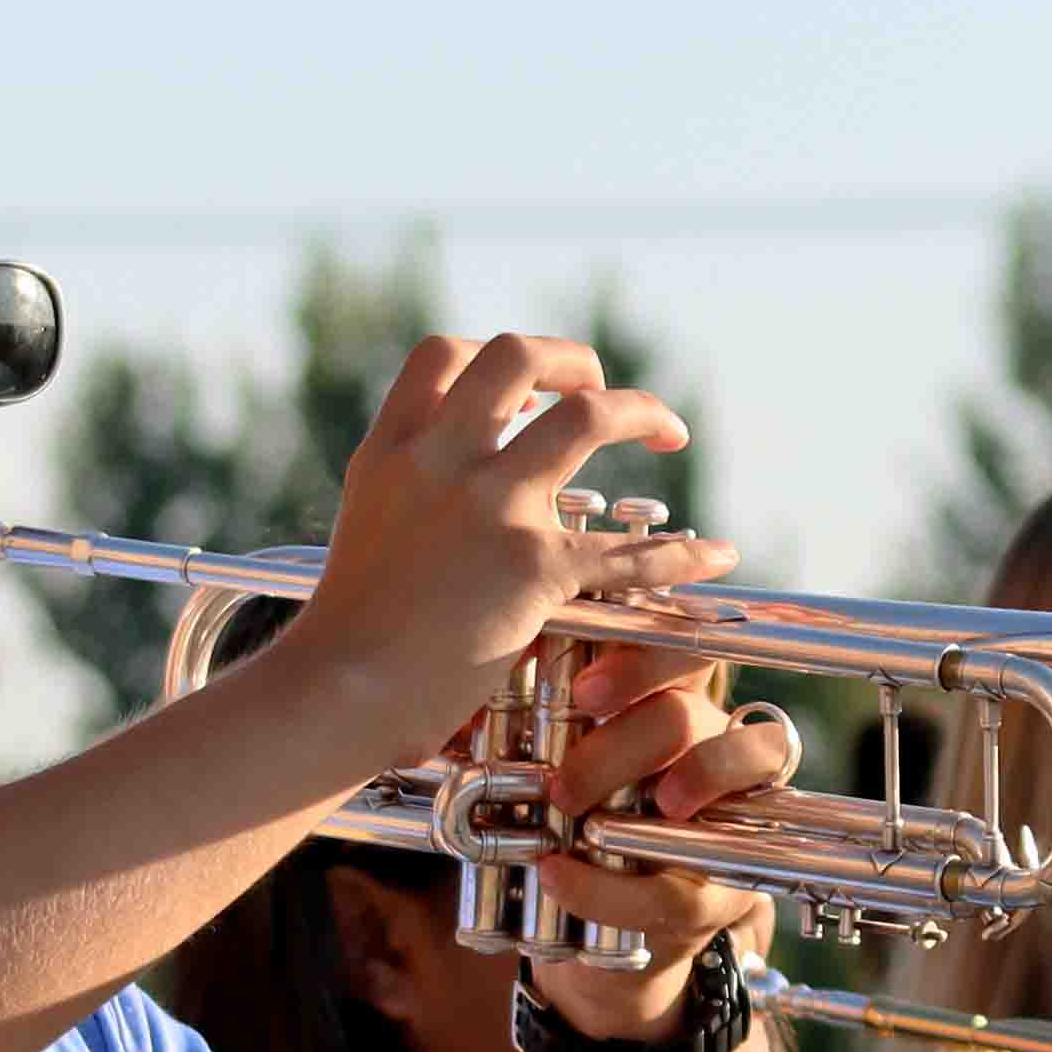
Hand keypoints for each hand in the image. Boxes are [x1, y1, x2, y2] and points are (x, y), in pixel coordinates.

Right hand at [260, 333, 736, 757]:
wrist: (334, 695)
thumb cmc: (342, 643)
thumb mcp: (362, 538)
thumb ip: (403, 505)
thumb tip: (431, 512)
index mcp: (392, 452)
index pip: (443, 356)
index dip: (493, 360)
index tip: (526, 386)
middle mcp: (440, 460)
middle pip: (517, 357)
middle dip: (573, 360)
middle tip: (600, 387)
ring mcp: (488, 507)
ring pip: (586, 417)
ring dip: (640, 411)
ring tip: (669, 431)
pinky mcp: (531, 568)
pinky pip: (628, 550)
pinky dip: (682, 554)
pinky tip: (718, 557)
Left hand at [512, 659, 802, 1038]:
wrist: (600, 944)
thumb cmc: (568, 835)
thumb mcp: (540, 781)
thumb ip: (514, 742)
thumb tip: (454, 720)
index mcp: (660, 700)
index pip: (672, 652)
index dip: (638, 661)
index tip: (583, 690)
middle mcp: (710, 744)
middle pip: (687, 715)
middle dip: (621, 743)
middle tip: (563, 785)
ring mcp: (731, 814)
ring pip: (741, 767)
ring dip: (676, 785)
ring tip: (594, 825)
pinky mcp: (731, 890)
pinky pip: (686, 889)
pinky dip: (612, 888)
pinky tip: (559, 878)